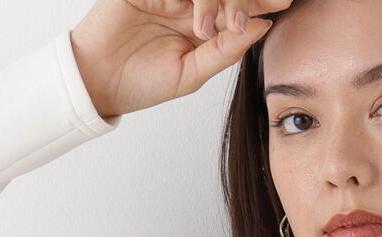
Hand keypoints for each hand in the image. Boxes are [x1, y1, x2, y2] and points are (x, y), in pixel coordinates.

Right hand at [69, 0, 293, 119]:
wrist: (98, 81)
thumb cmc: (141, 83)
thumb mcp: (191, 74)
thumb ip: (224, 52)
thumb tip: (259, 27)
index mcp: (200, 25)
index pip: (235, 8)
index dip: (258, 3)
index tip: (284, 3)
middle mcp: (187, 4)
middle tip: (271, 0)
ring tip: (214, 25)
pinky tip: (198, 15)